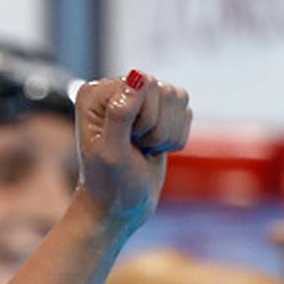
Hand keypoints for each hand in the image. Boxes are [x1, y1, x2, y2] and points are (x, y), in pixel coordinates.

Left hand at [73, 70, 191, 233]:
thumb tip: (138, 77)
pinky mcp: (158, 112)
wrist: (119, 206)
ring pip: (179, 99)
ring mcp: (139, 98)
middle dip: (155, 128)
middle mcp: (116, 88)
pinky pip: (187, 113)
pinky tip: (153, 149)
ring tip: (143, 149)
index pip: (143, 84)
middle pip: (164, 90)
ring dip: (165, 135)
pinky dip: (175, 138)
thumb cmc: (109, 183)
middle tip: (133, 147)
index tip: (125, 142)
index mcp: (96, 92)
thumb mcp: (111, 152)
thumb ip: (120, 114)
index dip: (143, 119)